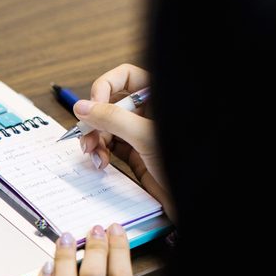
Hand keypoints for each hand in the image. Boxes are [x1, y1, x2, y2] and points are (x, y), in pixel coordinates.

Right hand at [76, 64, 173, 218]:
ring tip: (94, 154)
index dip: (105, 87)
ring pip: (108, 126)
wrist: (193, 198)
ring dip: (95, 139)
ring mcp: (142, 133)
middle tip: (85, 136)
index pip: (126, 76)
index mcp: (158, 98)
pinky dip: (101, 152)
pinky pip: (111, 146)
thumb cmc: (185, 164)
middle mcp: (150, 113)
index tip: (93, 107)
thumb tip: (83, 107)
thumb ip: (113, 118)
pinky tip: (101, 162)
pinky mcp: (137, 154)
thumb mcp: (145, 136)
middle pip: (112, 103)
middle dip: (95, 119)